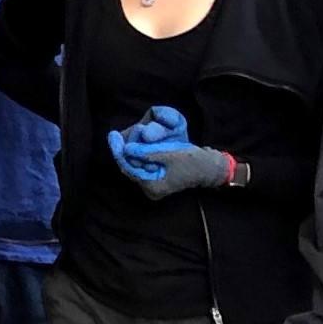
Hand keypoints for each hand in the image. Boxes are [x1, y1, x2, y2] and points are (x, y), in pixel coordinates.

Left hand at [107, 106, 243, 198]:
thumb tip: (126, 149)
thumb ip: (147, 153)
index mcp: (152, 187)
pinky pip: (143, 164)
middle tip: (117, 135)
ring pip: (135, 165)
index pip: (129, 168)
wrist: (210, 167)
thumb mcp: (170, 155)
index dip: (120, 151)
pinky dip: (140, 153)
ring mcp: (153, 183)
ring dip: (132, 151)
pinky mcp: (157, 176)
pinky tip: (137, 143)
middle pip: (130, 167)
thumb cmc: (193, 162)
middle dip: (125, 150)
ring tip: (125, 137)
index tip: (112, 136)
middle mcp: (150, 188)